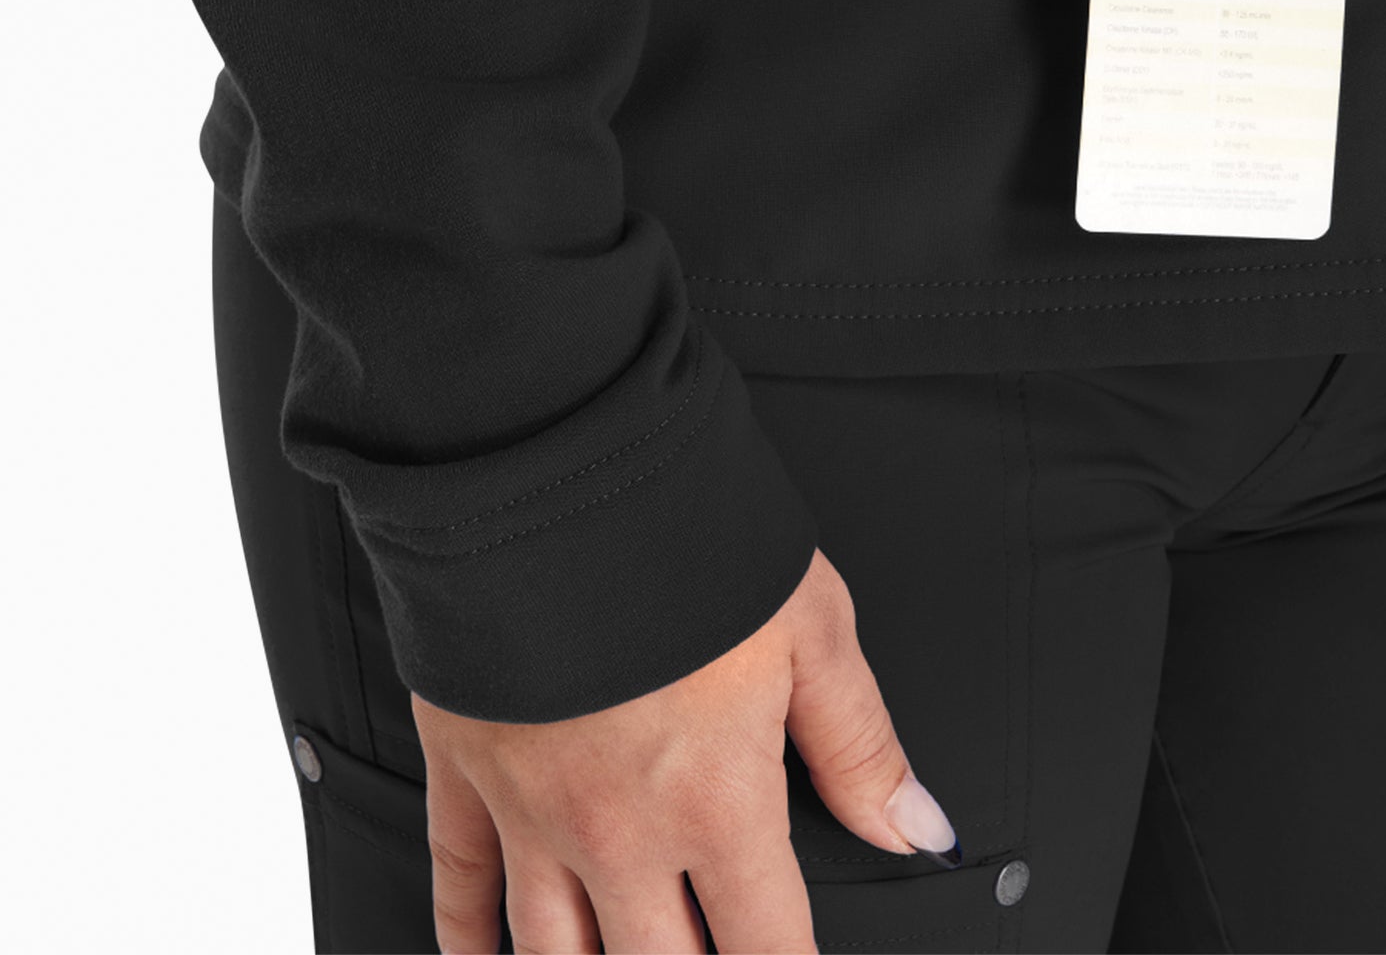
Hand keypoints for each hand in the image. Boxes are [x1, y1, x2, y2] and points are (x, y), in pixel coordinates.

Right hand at [413, 549, 959, 954]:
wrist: (554, 487)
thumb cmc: (686, 542)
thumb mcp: (812, 630)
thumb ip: (860, 746)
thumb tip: (917, 829)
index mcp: (717, 804)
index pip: (767, 950)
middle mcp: (623, 834)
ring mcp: (532, 813)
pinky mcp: (465, 771)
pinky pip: (457, 888)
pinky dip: (467, 939)